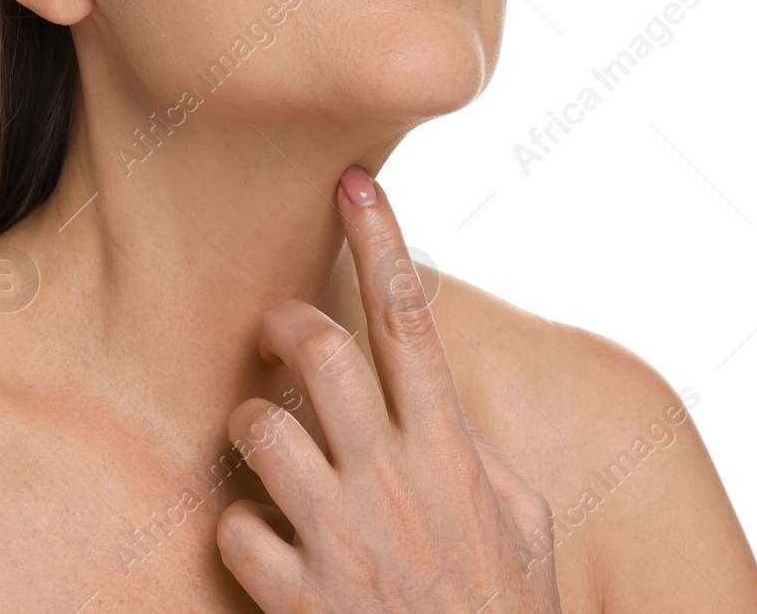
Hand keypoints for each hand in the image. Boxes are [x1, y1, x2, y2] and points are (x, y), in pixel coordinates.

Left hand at [216, 165, 562, 612]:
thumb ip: (475, 456)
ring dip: (252, 425)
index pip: (413, 320)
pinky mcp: (296, 597)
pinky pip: (233, 528)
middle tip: (278, 334)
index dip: (380, 240)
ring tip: (265, 444)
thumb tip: (438, 407)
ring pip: (260, 428)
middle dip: (286, 323)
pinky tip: (263, 547)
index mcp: (452, 455)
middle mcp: (394, 483)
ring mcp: (342, 538)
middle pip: (320, 350)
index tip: (353, 183)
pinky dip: (239, 531)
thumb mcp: (523, 525)